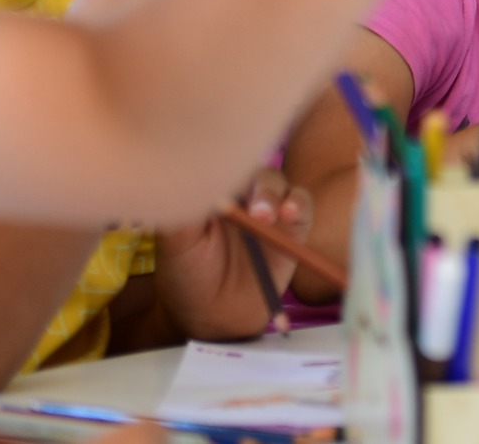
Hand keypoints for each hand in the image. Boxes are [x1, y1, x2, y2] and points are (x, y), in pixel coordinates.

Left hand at [153, 171, 313, 338]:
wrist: (216, 317)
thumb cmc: (188, 278)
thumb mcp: (176, 246)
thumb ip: (182, 212)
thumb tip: (186, 180)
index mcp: (211, 190)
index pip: (221, 161)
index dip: (224, 161)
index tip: (220, 176)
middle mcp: (241, 193)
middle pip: (251, 169)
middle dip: (250, 183)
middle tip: (248, 207)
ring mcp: (268, 207)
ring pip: (277, 183)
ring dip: (273, 194)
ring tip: (266, 217)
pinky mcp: (293, 224)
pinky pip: (302, 204)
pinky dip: (298, 204)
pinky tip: (289, 214)